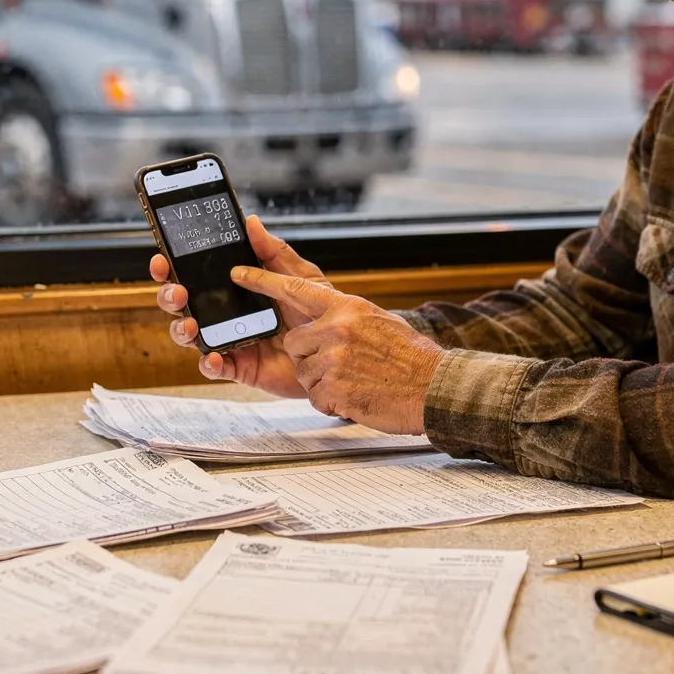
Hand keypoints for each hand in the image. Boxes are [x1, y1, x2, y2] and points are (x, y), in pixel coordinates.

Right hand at [149, 215, 325, 396]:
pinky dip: (208, 363)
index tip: (163, 260)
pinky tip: (214, 356)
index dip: (172, 267)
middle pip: (181, 304)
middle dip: (169, 296)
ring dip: (181, 329)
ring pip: (189, 335)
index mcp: (234, 287)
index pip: (194, 274)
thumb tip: (251, 222)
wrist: (339, 350)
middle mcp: (225, 313)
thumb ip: (274, 252)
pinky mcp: (239, 366)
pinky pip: (214, 366)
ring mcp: (229, 339)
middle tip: (178, 292)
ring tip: (191, 324)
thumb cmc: (318, 311)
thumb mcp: (299, 276)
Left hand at [230, 264, 445, 434]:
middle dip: (308, 356)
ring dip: (323, 381)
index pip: (296, 287)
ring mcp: (333, 359)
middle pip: (295, 342)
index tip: (239, 272)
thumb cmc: (411, 358)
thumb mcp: (378, 322)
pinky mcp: (332, 388)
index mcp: (347, 307)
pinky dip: (332, 400)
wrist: (434, 388)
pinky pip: (315, 395)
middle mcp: (336, 329)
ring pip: (303, 371)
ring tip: (356, 380)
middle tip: (342, 364)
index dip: (264, 280)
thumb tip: (324, 320)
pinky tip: (356, 395)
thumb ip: (347, 318)